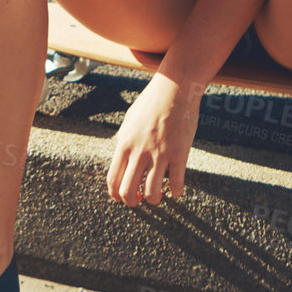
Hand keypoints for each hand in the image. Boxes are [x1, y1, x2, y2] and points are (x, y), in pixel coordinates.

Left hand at [107, 72, 203, 205]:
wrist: (174, 89)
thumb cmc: (151, 103)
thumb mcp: (130, 121)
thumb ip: (125, 141)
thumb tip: (123, 157)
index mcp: (124, 144)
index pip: (112, 179)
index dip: (116, 195)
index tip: (123, 198)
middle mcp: (139, 152)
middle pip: (128, 191)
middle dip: (132, 202)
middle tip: (140, 200)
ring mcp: (159, 154)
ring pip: (152, 193)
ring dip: (154, 199)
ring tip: (158, 195)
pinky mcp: (179, 154)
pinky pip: (176, 184)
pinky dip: (176, 193)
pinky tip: (176, 190)